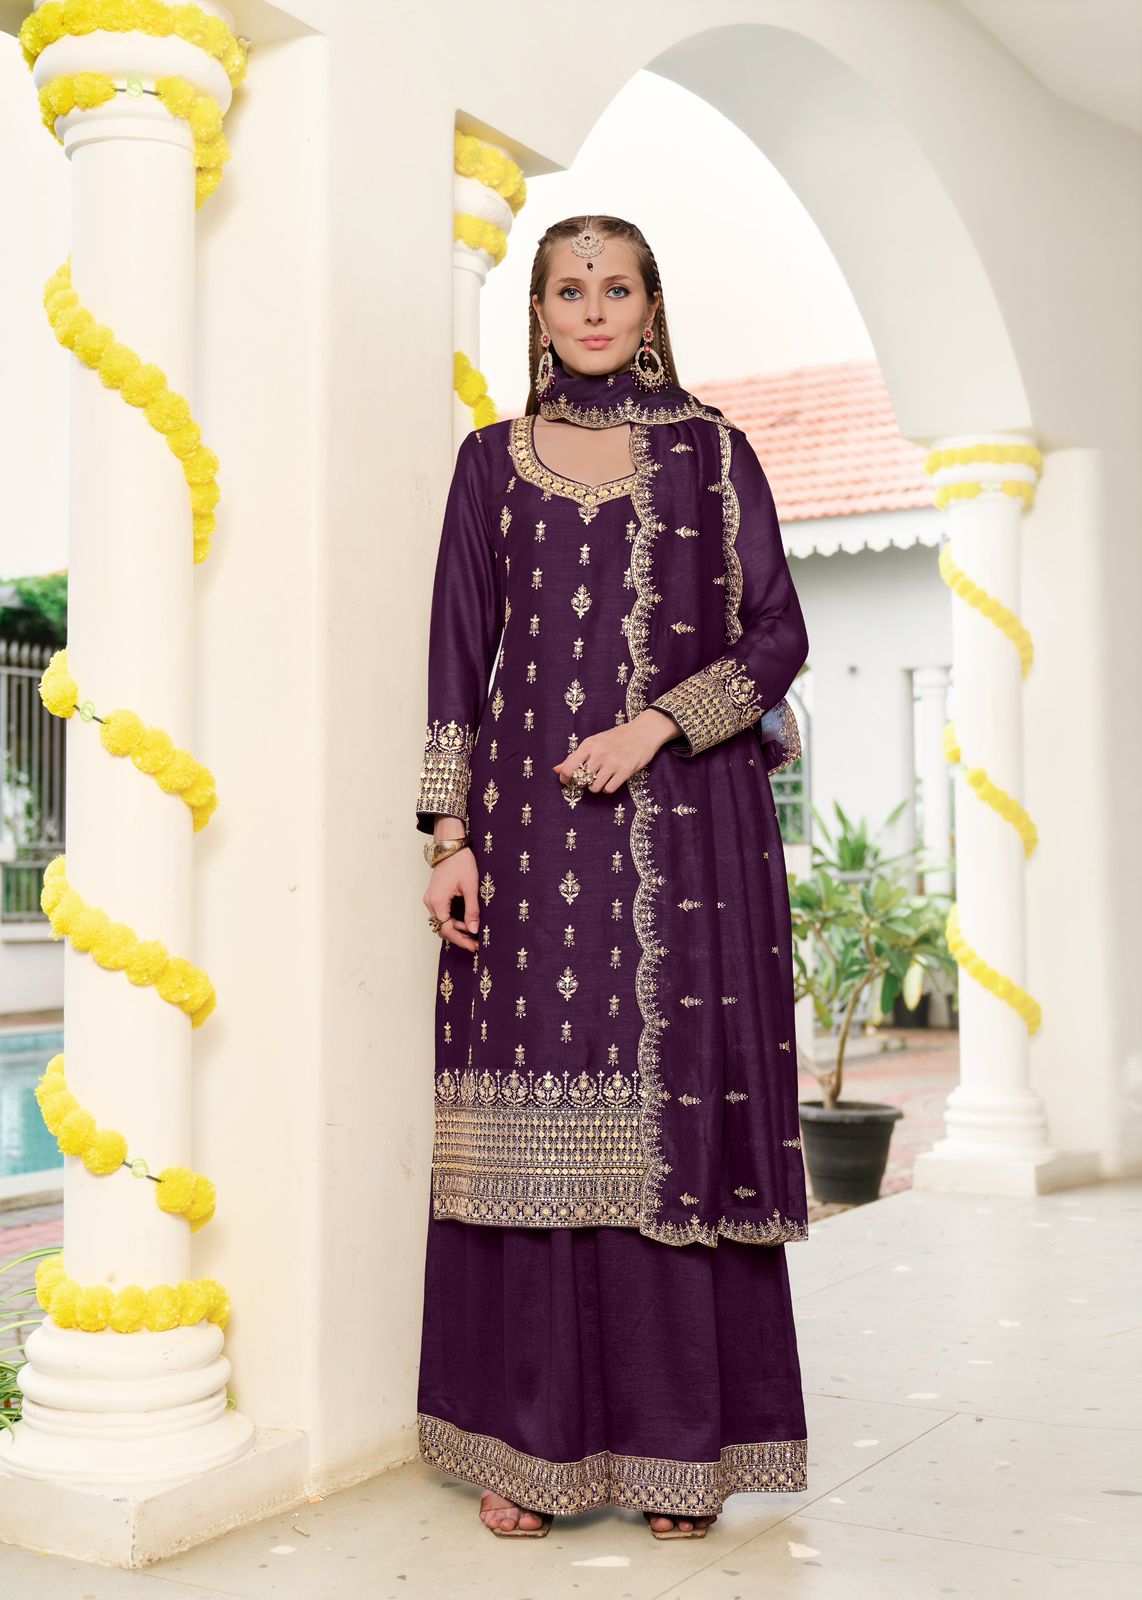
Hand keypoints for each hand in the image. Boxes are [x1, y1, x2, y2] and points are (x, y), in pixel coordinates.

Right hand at [423, 841, 479, 952]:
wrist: (450, 845)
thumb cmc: (461, 863)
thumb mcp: (470, 887)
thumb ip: (471, 910)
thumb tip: (473, 929)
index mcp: (438, 902)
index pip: (447, 929)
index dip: (461, 940)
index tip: (474, 946)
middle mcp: (430, 902)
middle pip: (442, 928)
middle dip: (458, 937)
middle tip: (475, 943)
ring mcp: (431, 898)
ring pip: (441, 921)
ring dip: (456, 929)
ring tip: (473, 934)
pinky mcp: (434, 895)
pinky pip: (441, 914)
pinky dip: (452, 920)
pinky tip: (465, 922)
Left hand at [551, 709, 678, 795]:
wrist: (643, 732)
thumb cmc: (617, 737)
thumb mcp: (595, 742)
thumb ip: (576, 756)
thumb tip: (557, 770)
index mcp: (589, 745)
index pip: (569, 767)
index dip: (565, 778)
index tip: (567, 780)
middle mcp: (600, 753)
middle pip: (582, 779)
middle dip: (583, 781)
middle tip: (589, 777)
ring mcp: (613, 762)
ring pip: (594, 787)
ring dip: (596, 786)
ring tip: (601, 778)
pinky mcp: (626, 770)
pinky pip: (609, 789)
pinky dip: (608, 788)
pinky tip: (612, 780)